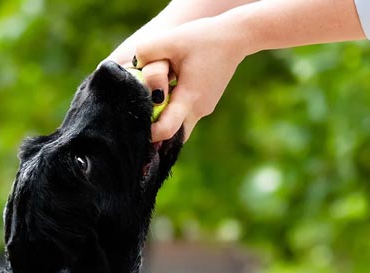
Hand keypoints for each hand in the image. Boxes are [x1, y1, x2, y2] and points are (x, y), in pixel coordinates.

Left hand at [133, 16, 246, 141]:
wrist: (236, 37)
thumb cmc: (204, 37)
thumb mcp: (172, 39)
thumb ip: (147, 51)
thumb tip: (132, 65)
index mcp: (189, 98)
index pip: (167, 130)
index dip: (151, 134)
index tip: (138, 128)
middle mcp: (199, 109)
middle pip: (174, 137)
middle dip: (159, 134)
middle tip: (143, 125)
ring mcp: (205, 108)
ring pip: (181, 126)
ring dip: (167, 121)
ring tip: (153, 107)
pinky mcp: (207, 103)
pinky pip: (187, 115)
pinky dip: (176, 111)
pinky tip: (168, 95)